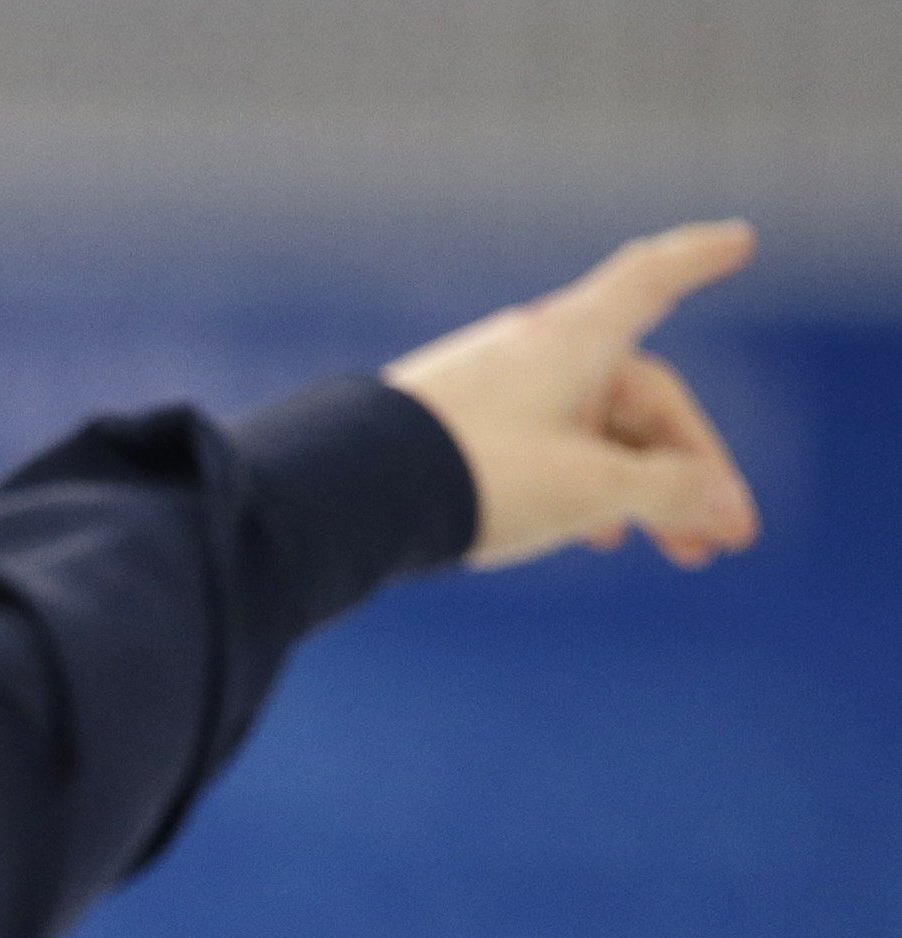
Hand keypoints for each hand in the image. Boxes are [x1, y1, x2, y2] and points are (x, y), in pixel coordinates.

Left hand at [382, 222, 762, 571]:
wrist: (345, 498)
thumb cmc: (476, 475)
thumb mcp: (592, 488)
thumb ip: (668, 491)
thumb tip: (719, 503)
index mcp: (576, 337)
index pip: (652, 281)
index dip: (698, 260)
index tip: (738, 241)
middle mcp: (534, 351)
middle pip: (638, 397)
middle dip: (689, 467)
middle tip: (726, 538)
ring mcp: (490, 392)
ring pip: (592, 434)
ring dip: (642, 490)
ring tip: (678, 551)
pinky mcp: (452, 434)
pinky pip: (542, 451)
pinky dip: (582, 488)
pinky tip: (593, 535)